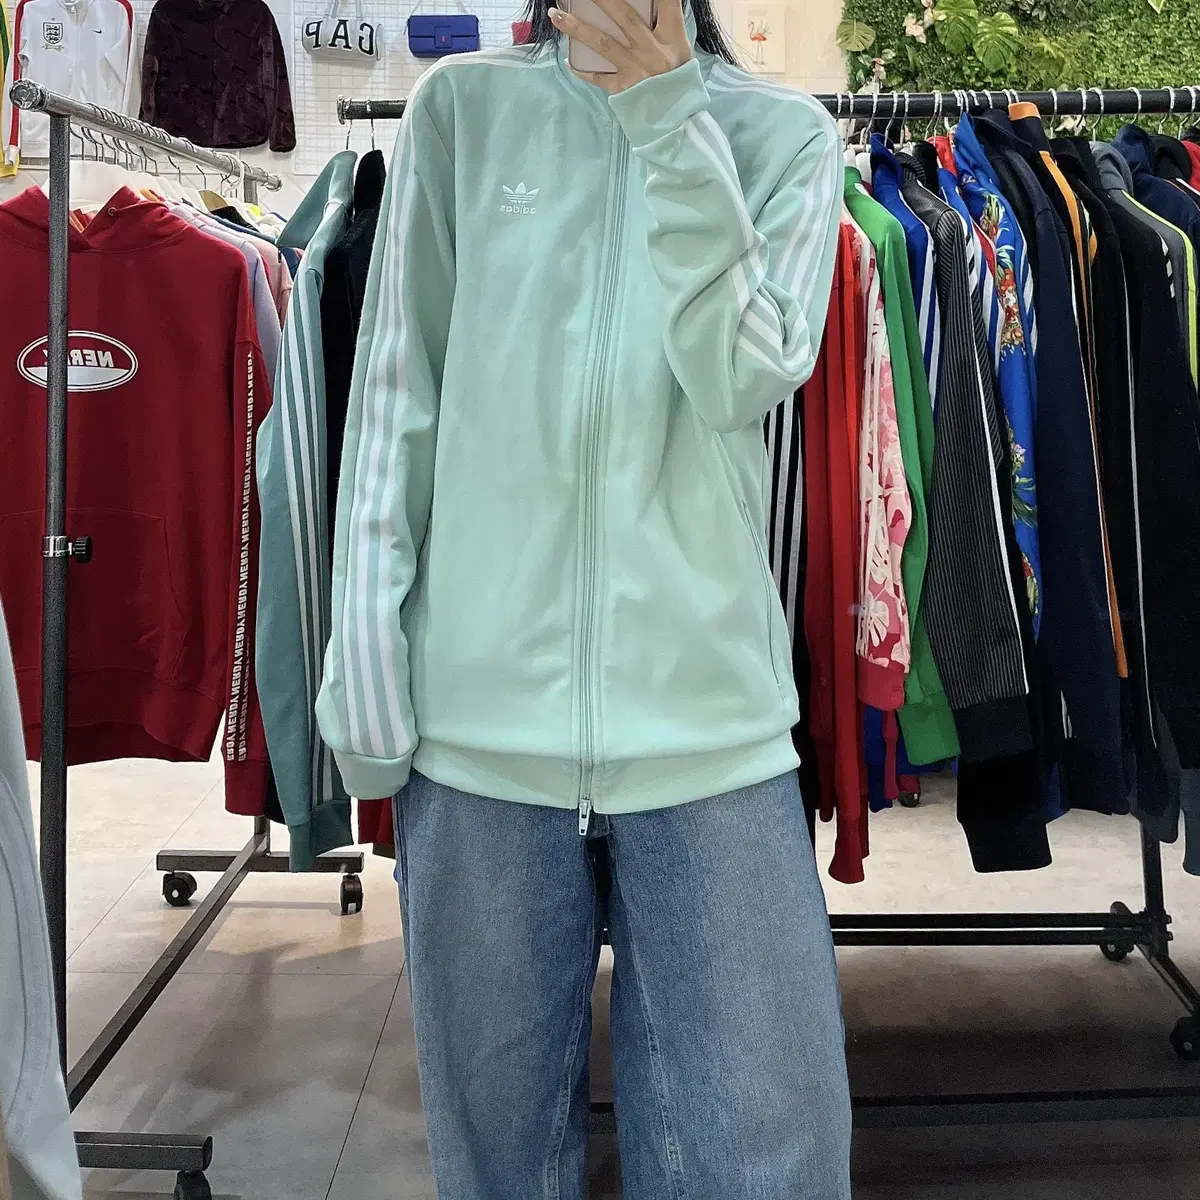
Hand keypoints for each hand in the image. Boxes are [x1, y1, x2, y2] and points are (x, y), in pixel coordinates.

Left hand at [548, 0, 692, 94]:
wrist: (676, 121)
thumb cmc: (678, 80)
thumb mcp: (681, 50)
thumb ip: (668, 26)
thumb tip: (655, 6)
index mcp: (671, 37)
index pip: (668, 4)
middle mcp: (650, 49)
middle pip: (624, 16)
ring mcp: (633, 68)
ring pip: (601, 43)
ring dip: (576, 28)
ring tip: (555, 15)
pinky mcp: (622, 88)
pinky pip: (597, 77)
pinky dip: (581, 70)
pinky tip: (568, 60)